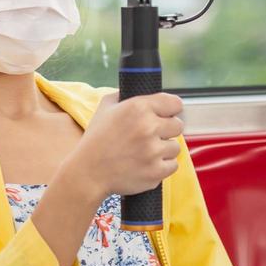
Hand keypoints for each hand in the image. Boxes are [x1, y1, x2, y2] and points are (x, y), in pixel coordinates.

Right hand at [64, 90, 182, 200]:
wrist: (88, 173)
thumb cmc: (96, 140)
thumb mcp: (105, 107)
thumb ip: (125, 96)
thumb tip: (142, 92)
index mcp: (138, 108)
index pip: (175, 103)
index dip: (171, 110)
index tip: (167, 115)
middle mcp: (148, 127)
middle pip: (178, 125)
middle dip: (167, 130)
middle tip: (151, 136)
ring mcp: (153, 151)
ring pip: (175, 147)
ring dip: (164, 150)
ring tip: (145, 152)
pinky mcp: (156, 171)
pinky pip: (173, 166)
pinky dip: (162, 167)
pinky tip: (146, 164)